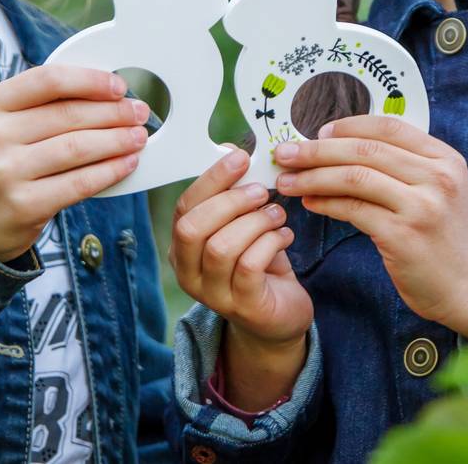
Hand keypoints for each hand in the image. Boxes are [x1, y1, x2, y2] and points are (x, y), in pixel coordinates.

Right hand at [0, 64, 148, 261]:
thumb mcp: (2, 123)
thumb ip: (41, 104)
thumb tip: (104, 92)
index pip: (48, 80)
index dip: (90, 80)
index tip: (118, 87)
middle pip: (69, 115)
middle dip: (113, 112)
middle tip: (139, 112)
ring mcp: (7, 172)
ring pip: (78, 148)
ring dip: (117, 140)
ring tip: (138, 137)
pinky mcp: (24, 206)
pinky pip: (79, 184)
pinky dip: (109, 171)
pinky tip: (126, 164)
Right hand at [170, 148, 312, 409]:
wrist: (278, 316)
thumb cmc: (258, 262)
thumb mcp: (242, 226)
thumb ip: (234, 194)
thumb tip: (233, 150)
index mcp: (182, 248)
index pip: (184, 208)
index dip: (211, 180)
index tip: (241, 157)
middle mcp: (188, 273)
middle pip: (192, 228)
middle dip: (229, 201)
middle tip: (262, 191)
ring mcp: (212, 294)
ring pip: (221, 247)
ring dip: (254, 222)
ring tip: (277, 214)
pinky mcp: (242, 306)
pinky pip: (249, 267)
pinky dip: (270, 242)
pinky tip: (285, 235)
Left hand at [274, 115, 467, 340]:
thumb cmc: (441, 235)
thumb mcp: (436, 189)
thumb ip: (402, 164)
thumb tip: (340, 144)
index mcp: (445, 158)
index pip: (389, 126)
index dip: (349, 126)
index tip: (318, 132)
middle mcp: (437, 177)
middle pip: (365, 149)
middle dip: (318, 150)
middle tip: (286, 153)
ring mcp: (421, 206)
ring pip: (354, 177)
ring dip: (314, 176)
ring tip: (287, 181)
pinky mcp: (403, 235)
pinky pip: (353, 210)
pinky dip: (326, 202)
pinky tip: (309, 202)